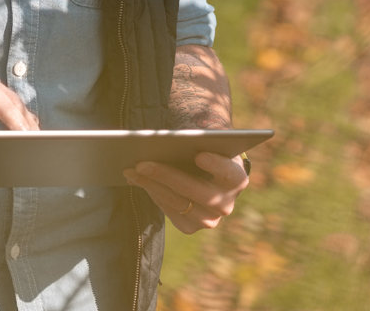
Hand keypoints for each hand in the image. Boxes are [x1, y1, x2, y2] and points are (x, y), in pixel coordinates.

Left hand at [122, 152, 248, 233]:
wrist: (207, 175)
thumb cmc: (206, 151)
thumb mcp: (207, 145)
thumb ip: (196, 142)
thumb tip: (166, 142)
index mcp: (237, 179)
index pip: (228, 173)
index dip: (215, 165)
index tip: (199, 155)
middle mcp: (226, 204)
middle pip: (194, 190)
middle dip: (165, 175)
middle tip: (142, 163)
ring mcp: (209, 219)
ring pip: (177, 202)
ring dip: (151, 184)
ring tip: (132, 170)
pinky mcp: (190, 227)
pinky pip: (168, 211)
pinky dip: (153, 194)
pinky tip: (139, 180)